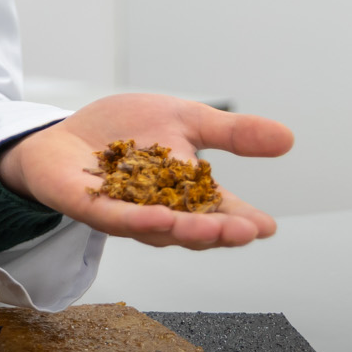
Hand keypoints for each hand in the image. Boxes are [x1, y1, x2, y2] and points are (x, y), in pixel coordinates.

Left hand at [0, 93, 292, 249]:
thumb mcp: (185, 120)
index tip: (267, 226)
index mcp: (187, 193)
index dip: (243, 221)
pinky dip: (138, 220)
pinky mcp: (90, 207)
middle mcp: (160, 211)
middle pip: (194, 229)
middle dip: (220, 232)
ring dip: (184, 230)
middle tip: (245, 232)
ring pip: (158, 230)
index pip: (220, 212)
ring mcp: (125, 214)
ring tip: (211, 231)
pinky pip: (115, 219)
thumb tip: (287, 137)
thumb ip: (231, 132)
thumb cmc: (124, 131)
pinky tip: (158, 218)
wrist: (65, 131)